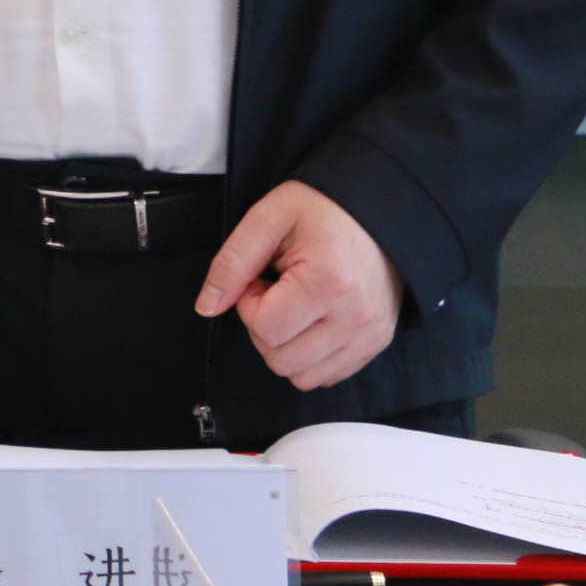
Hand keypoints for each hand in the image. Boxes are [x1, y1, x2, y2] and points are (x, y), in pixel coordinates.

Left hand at [194, 181, 400, 393]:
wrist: (379, 210)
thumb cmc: (322, 207)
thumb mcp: (268, 218)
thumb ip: (232, 263)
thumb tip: (206, 308)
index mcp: (329, 282)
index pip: (265, 328)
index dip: (248, 304)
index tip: (260, 277)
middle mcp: (356, 318)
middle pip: (281, 360)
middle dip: (264, 328)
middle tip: (275, 291)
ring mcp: (370, 336)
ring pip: (303, 377)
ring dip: (285, 347)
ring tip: (293, 306)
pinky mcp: (377, 344)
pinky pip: (328, 376)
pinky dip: (309, 357)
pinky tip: (311, 319)